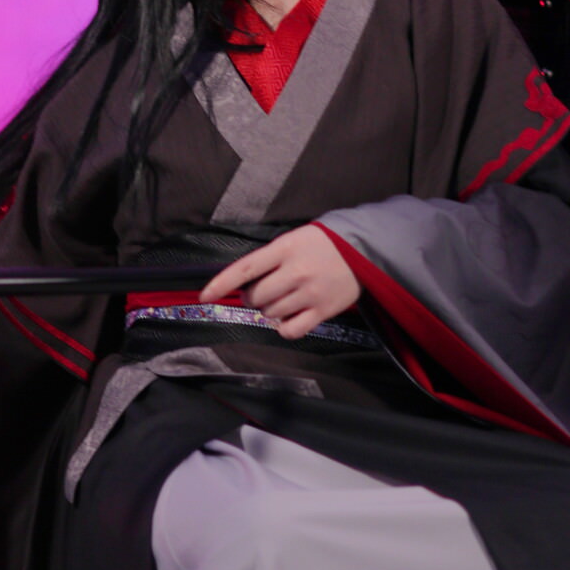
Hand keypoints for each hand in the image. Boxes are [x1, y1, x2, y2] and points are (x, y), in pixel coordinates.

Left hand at [200, 225, 360, 340]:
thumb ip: (270, 259)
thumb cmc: (324, 244)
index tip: (205, 296)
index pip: (245, 268)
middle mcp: (296, 271)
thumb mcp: (295, 239)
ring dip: (270, 310)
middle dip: (253, 297)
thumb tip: (243, 283)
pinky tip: (289, 317)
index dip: (221, 283)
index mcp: (285, 249)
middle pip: (256, 296)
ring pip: (271, 313)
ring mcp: (310, 292)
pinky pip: (291, 330)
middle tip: (265, 291)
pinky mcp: (323, 310)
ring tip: (284, 298)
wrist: (364, 251)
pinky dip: (284, 328)